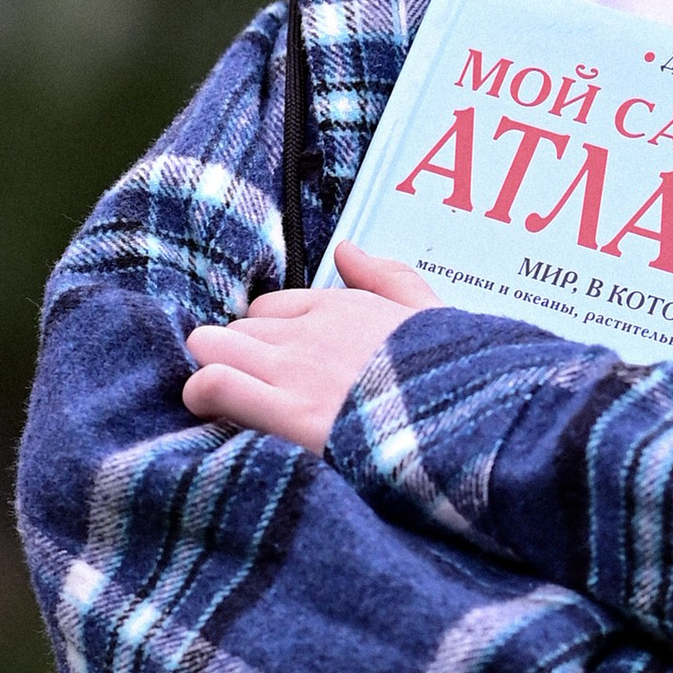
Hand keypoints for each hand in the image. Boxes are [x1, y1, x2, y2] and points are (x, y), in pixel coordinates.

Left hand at [181, 241, 436, 457]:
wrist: (470, 422)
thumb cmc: (456, 377)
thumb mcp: (431, 315)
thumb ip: (388, 278)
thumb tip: (347, 249)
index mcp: (344, 306)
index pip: (272, 307)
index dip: (267, 335)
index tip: (275, 363)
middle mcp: (312, 332)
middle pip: (237, 328)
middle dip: (234, 354)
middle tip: (247, 386)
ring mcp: (296, 371)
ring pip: (213, 346)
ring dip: (210, 368)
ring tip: (218, 398)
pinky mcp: (288, 414)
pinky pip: (215, 384)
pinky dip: (202, 393)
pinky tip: (207, 409)